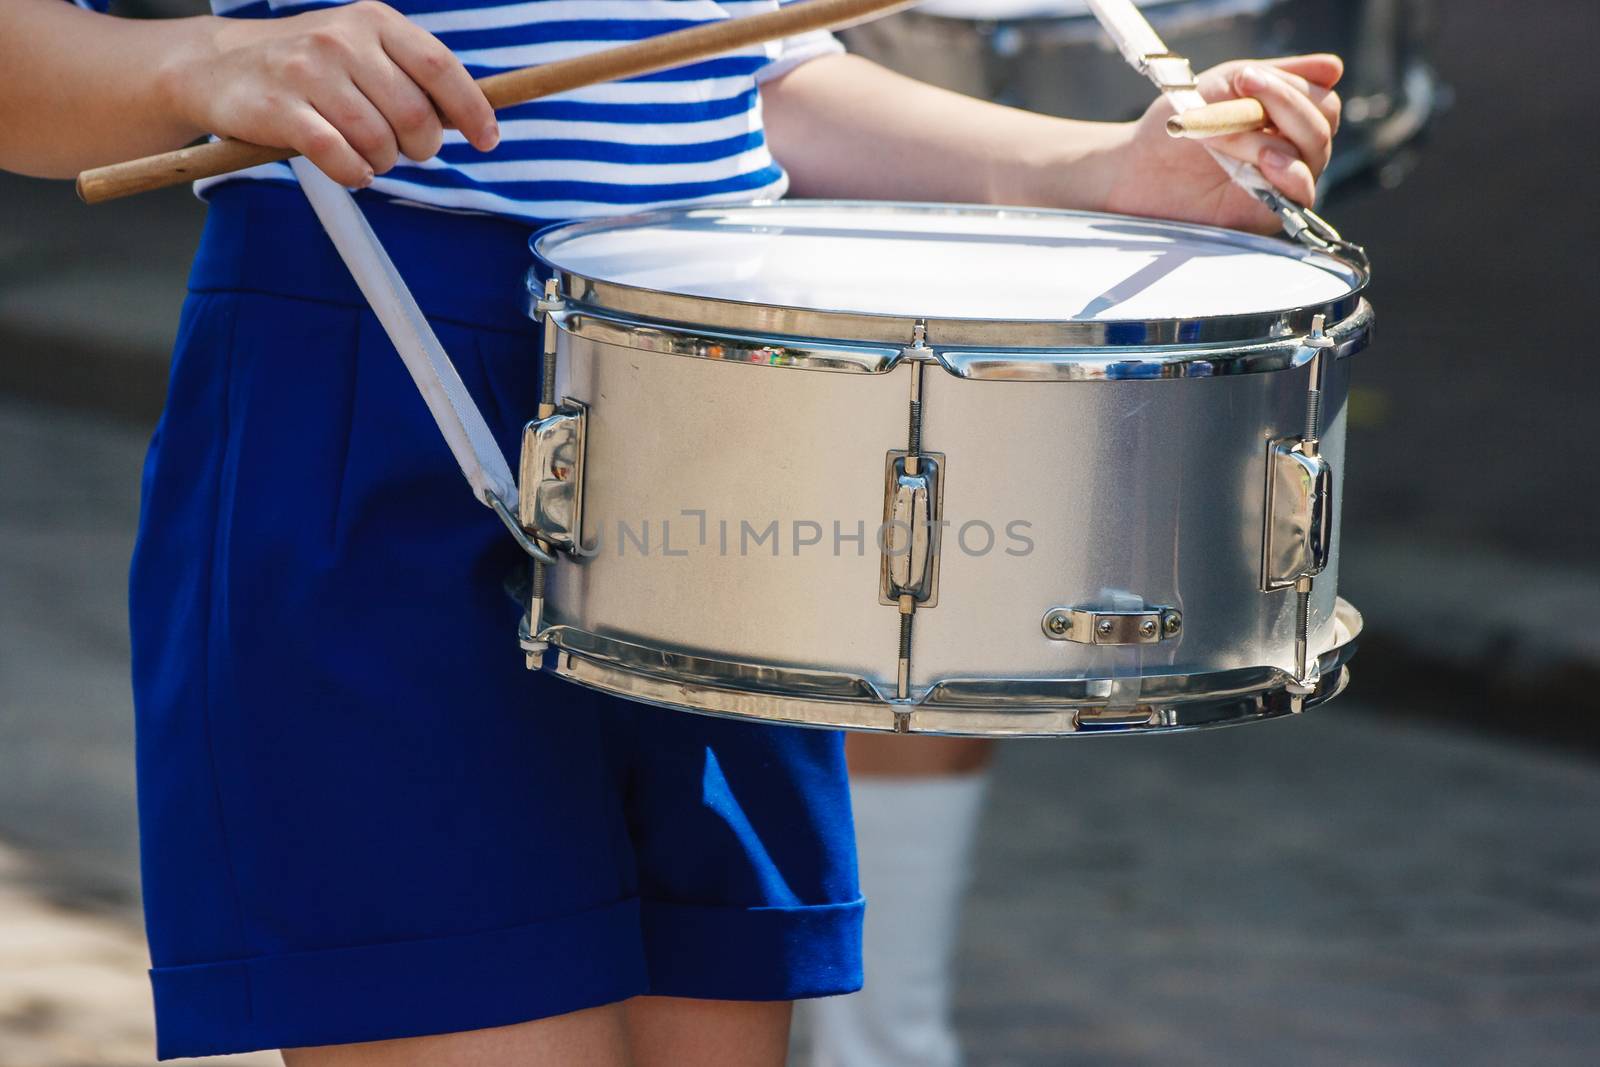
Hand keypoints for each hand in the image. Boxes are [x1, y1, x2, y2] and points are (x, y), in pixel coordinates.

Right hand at [160, 1, 497, 187]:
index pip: (439, 68)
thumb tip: (475, 117)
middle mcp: (341, 40)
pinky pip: (339, 157)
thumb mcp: (362, 51)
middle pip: (414, 115)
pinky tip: (350, 169)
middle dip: (421, 148)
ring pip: (378, 141)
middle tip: (404, 152)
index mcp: (373, 21)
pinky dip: (354, 174)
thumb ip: (411, 76)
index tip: (488, 140)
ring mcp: (307, 72)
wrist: (218, 67)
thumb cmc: (309, 68)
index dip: (472, 109)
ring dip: (383, 163)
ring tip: (369, 157)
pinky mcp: (278, 109)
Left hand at [1100, 55, 1342, 233]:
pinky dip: (1288, 173)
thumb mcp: (1226, 85)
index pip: (1321, 99)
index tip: (1244, 78)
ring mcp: (1283, 181)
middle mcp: (1292, 148)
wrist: (1138, 168)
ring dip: (1265, 137)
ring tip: (1222, 136)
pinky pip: (1303, 192)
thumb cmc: (1179, 125)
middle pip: (1324, 123)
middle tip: (1235, 98)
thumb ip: (1278, 75)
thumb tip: (1334, 67)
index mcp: (1286, 117)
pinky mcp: (1270, 211)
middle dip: (1281, 106)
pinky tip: (1266, 162)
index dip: (1290, 87)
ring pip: (1312, 152)